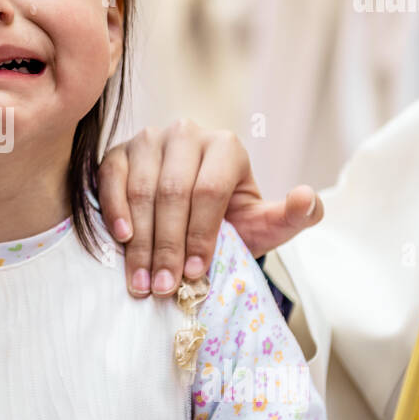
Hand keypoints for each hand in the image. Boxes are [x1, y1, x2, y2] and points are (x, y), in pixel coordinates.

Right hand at [97, 120, 323, 297]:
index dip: (201, 235)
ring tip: (141, 279)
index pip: (209, 190)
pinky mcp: (119, 151)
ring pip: (141, 189)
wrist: (189, 213)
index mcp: (226, 146)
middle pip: (173, 191)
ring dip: (140, 240)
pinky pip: (111, 177)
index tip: (196, 274)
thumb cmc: (227, 221)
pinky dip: (114, 209)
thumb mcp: (262, 224)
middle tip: (163, 286)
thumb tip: (307, 198)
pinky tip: (121, 239)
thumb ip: (291, 217)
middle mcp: (187, 133)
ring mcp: (149, 139)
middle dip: (168, 245)